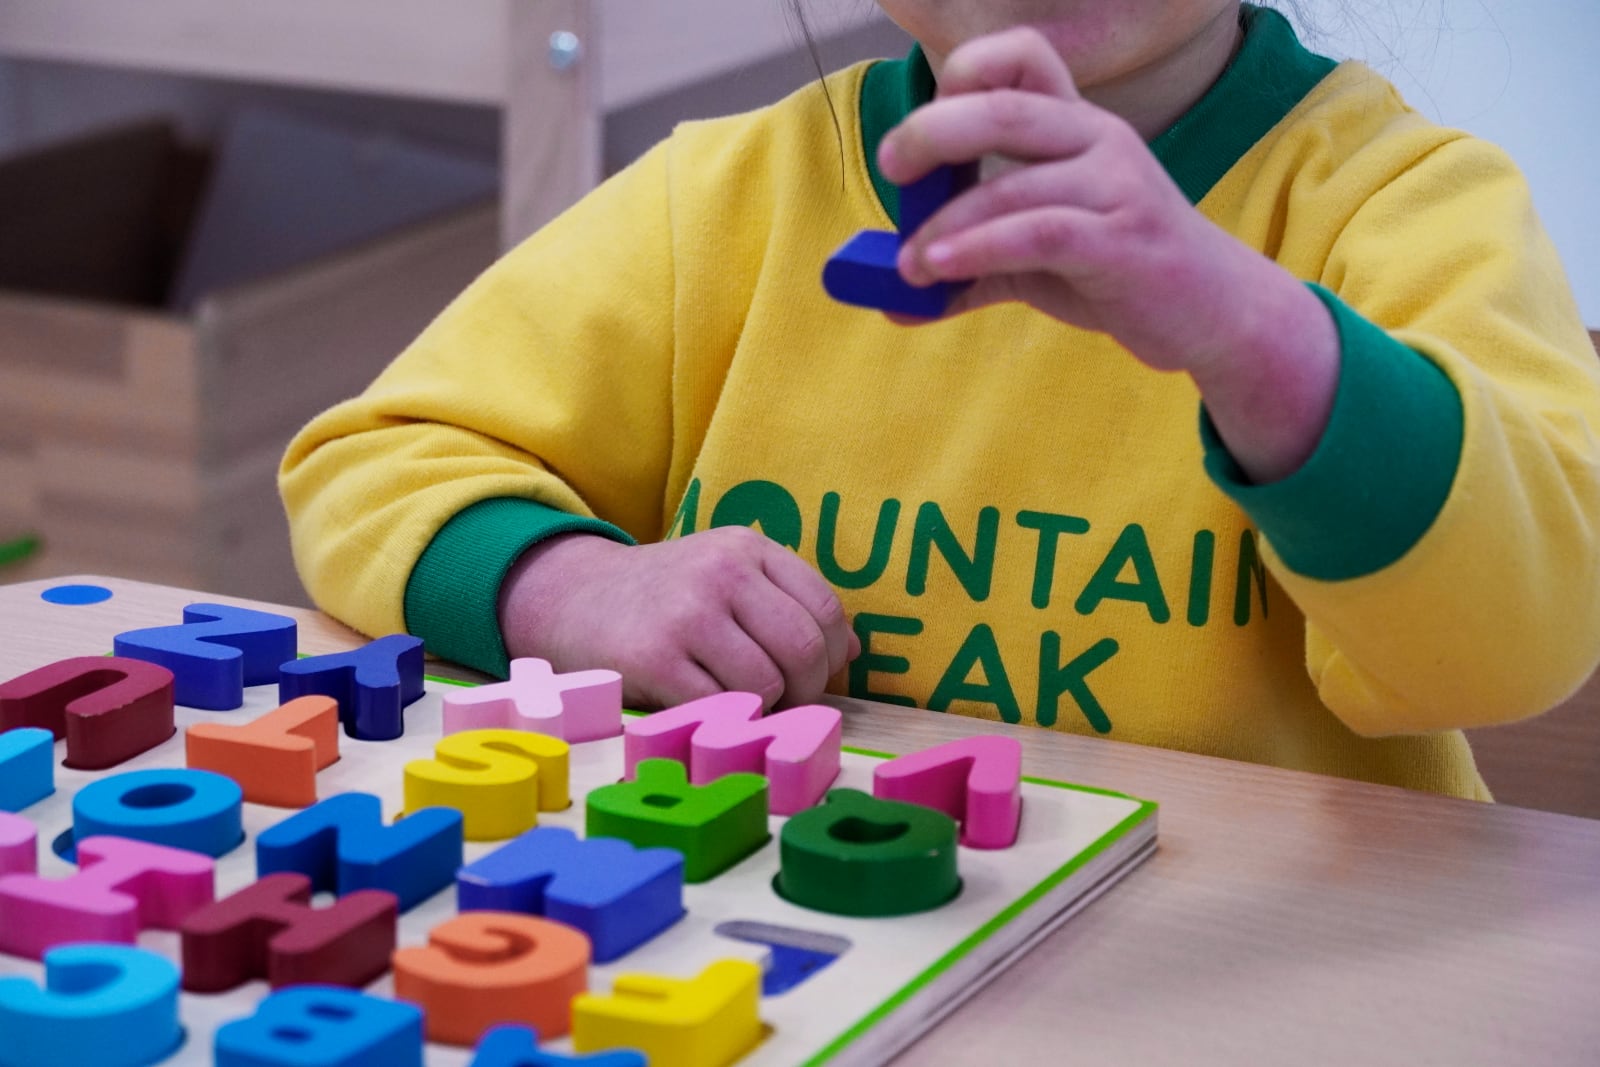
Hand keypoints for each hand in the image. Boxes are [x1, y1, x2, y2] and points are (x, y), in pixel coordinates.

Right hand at [498, 528, 859, 709]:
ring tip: (733, 703)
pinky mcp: (654, 657)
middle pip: (804, 651)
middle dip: (803, 693)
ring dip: (759, 710)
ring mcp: (687, 612)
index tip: (810, 678)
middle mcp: (722, 571)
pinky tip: (700, 708)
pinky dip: (719, 720)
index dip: (831, 658)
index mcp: (748, 547)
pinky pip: (718, 706)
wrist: (570, 598)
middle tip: (777, 704)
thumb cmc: (662, 598)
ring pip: (766, 685)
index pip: (826, 611)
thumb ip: (785, 602)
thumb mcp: (725, 575)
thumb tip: (853, 652)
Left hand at [882, 26, 1339, 481]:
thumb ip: (971, 266)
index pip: (1023, 55)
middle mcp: (1098, 138)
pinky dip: (978, 249)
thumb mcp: (1037, 259)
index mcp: (1076, 125)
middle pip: (1003, 104)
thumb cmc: (1119, 272)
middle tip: (893, 171)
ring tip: (909, 264)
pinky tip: (942, 269)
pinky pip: (1037, 232)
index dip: (963, 72)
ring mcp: (1116, 185)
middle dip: (930, 132)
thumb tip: (891, 299)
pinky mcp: (1124, 240)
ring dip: (944, 223)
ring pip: (1011, 185)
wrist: (1215, 312)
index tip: (923, 131)